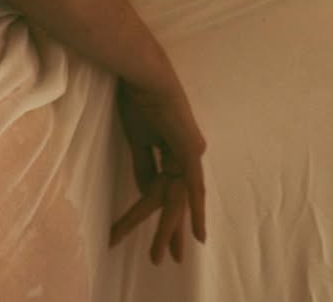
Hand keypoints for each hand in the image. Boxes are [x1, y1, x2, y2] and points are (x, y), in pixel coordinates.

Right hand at [109, 76, 206, 263]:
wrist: (143, 74)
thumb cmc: (136, 98)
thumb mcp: (137, 139)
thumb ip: (144, 166)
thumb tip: (147, 193)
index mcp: (172, 147)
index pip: (164, 187)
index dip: (158, 211)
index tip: (154, 232)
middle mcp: (186, 152)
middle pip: (175, 197)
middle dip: (170, 229)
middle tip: (169, 256)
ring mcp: (191, 151)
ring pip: (179, 197)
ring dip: (170, 227)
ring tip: (164, 255)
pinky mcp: (191, 150)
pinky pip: (192, 185)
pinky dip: (195, 209)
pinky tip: (196, 235)